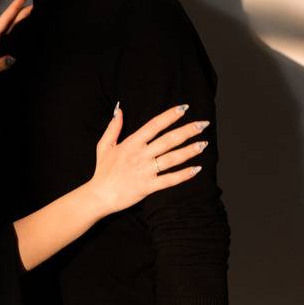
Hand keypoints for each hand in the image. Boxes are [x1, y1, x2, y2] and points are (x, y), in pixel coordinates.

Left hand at [0, 0, 32, 98]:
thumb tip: (13, 59)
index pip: (4, 21)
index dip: (14, 8)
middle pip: (8, 23)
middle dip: (20, 12)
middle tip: (33, 2)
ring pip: (9, 30)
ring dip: (19, 22)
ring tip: (30, 13)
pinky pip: (8, 41)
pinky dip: (16, 34)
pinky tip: (21, 33)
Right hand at [90, 103, 208, 215]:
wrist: (99, 196)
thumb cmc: (102, 171)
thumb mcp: (104, 145)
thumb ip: (113, 127)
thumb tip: (120, 110)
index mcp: (132, 143)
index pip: (154, 125)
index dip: (170, 116)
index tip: (184, 108)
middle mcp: (141, 155)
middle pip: (168, 140)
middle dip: (187, 131)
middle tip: (203, 124)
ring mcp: (145, 171)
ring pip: (172, 159)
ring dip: (189, 151)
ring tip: (203, 144)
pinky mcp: (148, 187)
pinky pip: (169, 180)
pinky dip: (184, 175)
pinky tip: (196, 169)